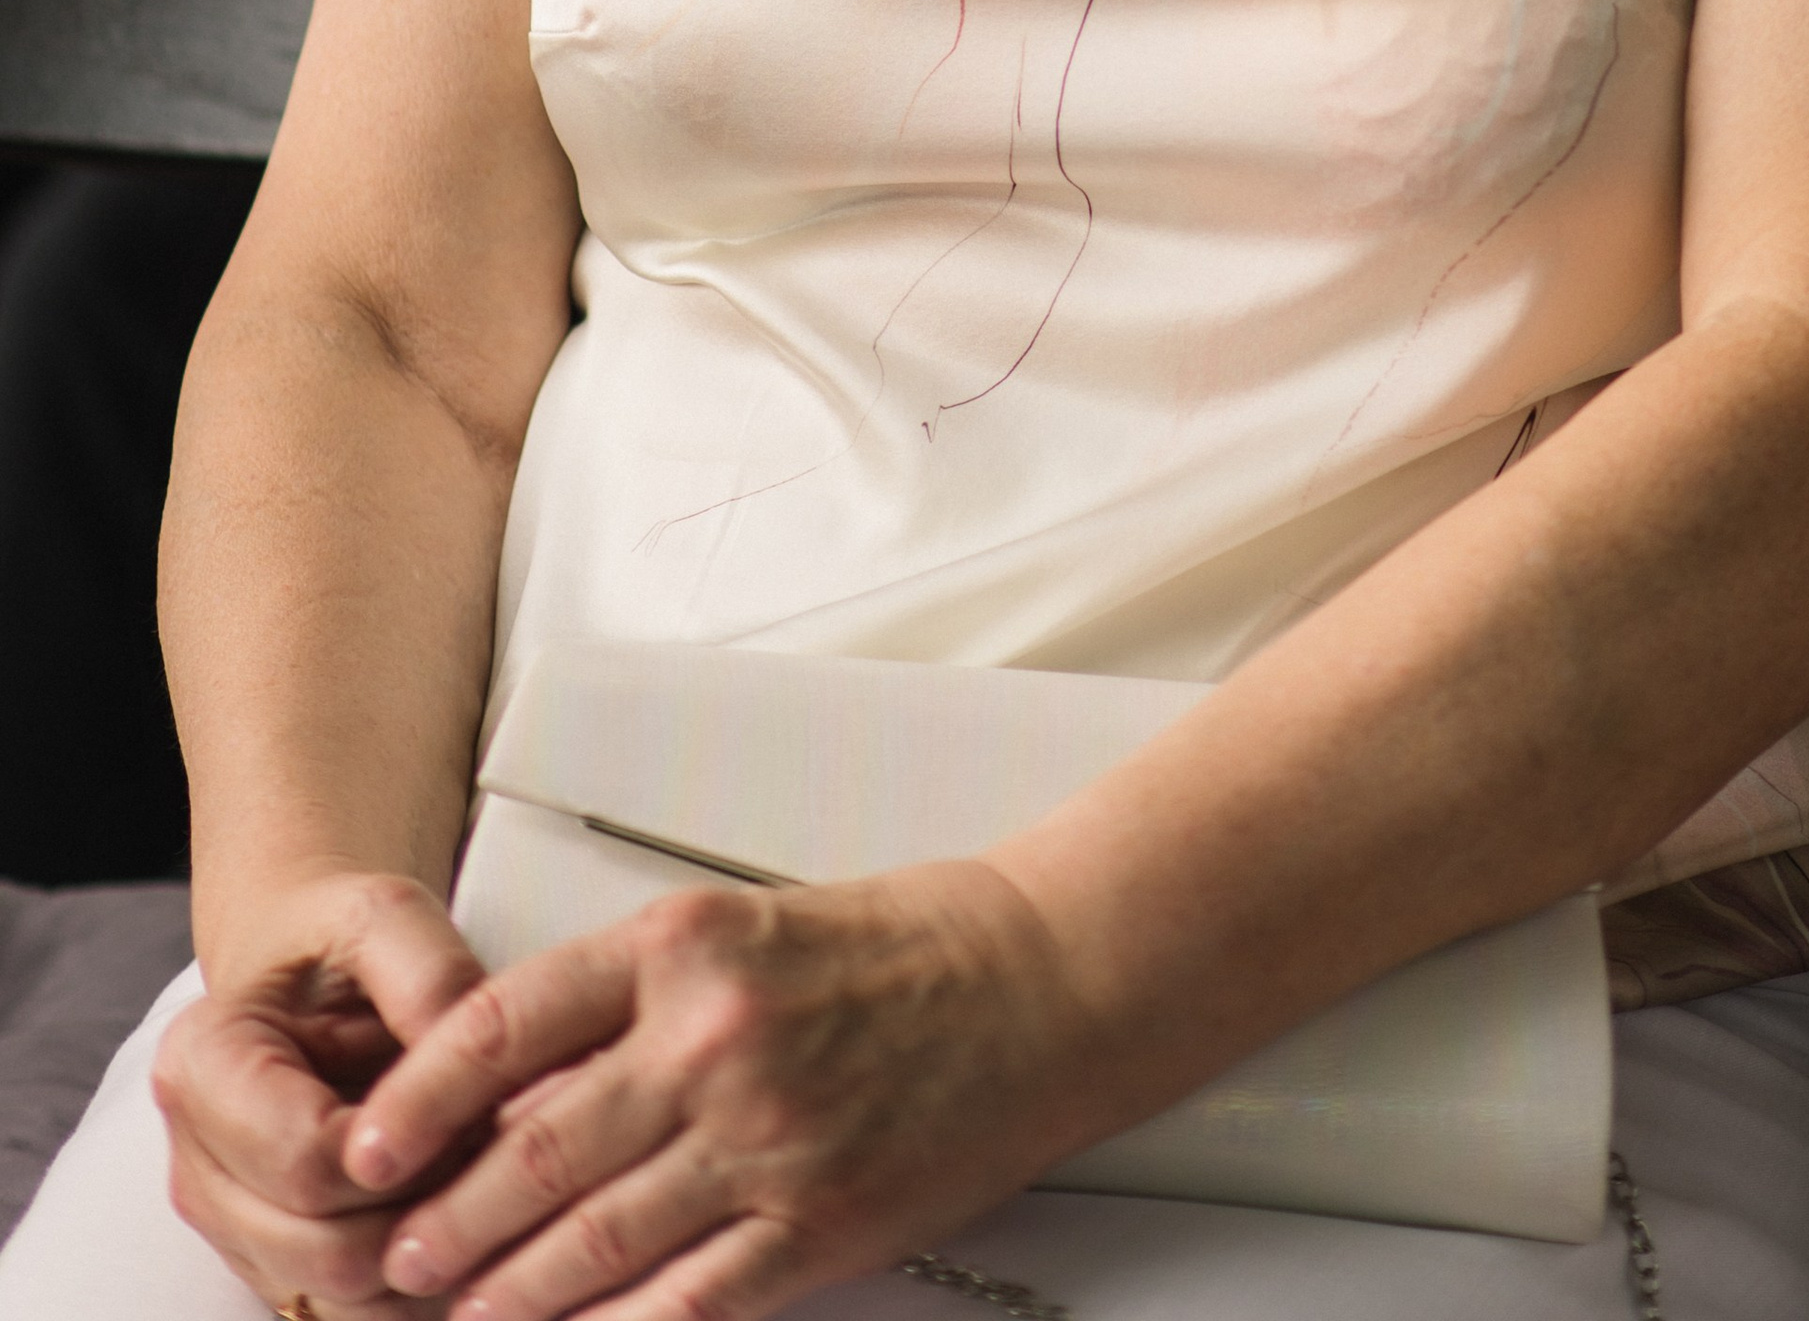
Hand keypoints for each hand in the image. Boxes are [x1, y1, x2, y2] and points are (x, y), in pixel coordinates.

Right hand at [153, 872, 489, 1314]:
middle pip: (320, 1250)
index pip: (308, 1162)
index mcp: (201, 1067)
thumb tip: (474, 1068)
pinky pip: (350, 1317)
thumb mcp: (389, 917)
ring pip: (337, 1301)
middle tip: (492, 1145)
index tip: (477, 1106)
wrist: (318, 974)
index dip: (410, 1152)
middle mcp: (197, 1165)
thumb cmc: (349, 939)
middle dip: (426, 1209)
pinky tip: (466, 1223)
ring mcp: (231, 1230)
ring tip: (483, 1178)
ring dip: (428, 1256)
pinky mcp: (272, 1268)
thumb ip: (429, 977)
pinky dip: (418, 1289)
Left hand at [342, 858, 1098, 1320]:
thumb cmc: (900, 946)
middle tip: (395, 1259)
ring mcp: (766, 1138)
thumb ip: (635, 1005)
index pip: (506, 1026)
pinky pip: (687, 1298)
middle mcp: (713, 1038)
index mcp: (686, 943)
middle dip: (448, 1222)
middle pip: (533, 1153)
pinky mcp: (818, 1221)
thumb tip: (518, 1097)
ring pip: (595, 1240)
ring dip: (510, 1292)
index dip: (418, 1099)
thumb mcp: (746, 929)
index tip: (365, 1145)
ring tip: (461, 1314)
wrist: (1041, 980)